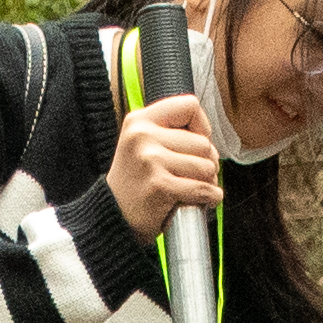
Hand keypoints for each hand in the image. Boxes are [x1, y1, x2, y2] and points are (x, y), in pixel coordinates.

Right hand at [107, 93, 222, 238]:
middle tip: (192, 175)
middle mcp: (142, 136)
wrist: (113, 216)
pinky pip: (202, 188)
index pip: (190, 106)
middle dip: (207, 161)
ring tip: (191, 187)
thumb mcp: (142, 144)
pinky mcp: (159, 185)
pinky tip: (202, 200)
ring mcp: (150, 160)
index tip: (196, 143)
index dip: (202, 126)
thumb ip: (169, 131)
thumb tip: (207, 132)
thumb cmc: (135, 183)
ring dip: (208, 181)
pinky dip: (210, 197)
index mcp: (139, 121)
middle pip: (203, 142)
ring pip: (206, 165)